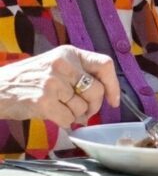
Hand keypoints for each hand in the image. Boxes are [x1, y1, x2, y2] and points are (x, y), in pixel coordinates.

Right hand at [0, 46, 119, 126]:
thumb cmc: (26, 80)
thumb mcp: (53, 65)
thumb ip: (78, 74)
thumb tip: (104, 96)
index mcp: (68, 53)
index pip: (104, 64)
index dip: (113, 85)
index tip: (113, 100)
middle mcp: (62, 64)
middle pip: (97, 90)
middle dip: (94, 106)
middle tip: (85, 112)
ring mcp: (52, 82)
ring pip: (83, 107)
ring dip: (76, 115)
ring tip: (61, 110)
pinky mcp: (43, 100)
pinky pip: (68, 118)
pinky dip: (64, 122)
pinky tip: (53, 116)